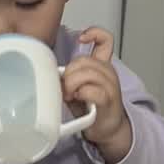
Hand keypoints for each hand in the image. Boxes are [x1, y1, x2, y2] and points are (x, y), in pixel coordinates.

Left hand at [63, 27, 132, 163]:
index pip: (105, 40)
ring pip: (87, 73)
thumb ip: (69, 77)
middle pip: (84, 60)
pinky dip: (81, 94)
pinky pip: (91, 90)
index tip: (81, 39)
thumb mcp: (77, 88)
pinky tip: (77, 99)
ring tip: (69, 95)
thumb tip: (53, 74)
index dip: (93, 34)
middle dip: (69, 73)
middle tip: (64, 88)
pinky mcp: (108, 100)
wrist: (107, 130)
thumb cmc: (91, 108)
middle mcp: (108, 72)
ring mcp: (111, 86)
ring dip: (72, 84)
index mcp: (102, 66)